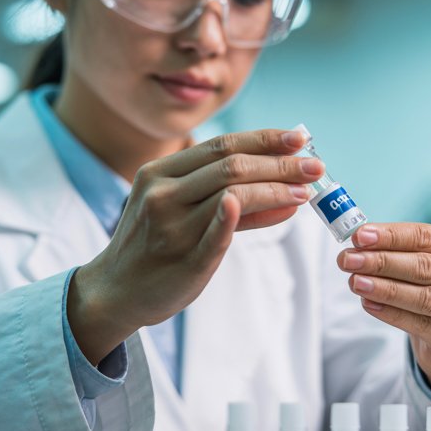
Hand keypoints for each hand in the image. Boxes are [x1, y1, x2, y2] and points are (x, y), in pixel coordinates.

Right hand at [68, 128, 322, 363]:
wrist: (114, 291)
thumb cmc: (153, 245)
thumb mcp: (176, 208)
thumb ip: (227, 196)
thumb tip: (289, 188)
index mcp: (159, 172)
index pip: (222, 146)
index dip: (265, 139)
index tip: (299, 139)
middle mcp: (163, 193)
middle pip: (231, 165)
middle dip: (280, 162)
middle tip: (316, 165)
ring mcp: (172, 227)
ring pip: (233, 193)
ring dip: (276, 188)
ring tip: (306, 191)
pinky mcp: (185, 259)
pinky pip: (220, 233)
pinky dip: (246, 215)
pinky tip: (281, 207)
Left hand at [338, 223, 430, 406]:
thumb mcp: (422, 263)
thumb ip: (397, 249)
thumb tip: (358, 240)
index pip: (427, 236)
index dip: (391, 236)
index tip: (359, 236)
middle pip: (425, 266)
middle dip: (382, 261)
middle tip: (348, 259)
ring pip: (423, 296)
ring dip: (384, 288)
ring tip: (355, 282)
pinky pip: (419, 324)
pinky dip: (390, 312)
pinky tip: (367, 303)